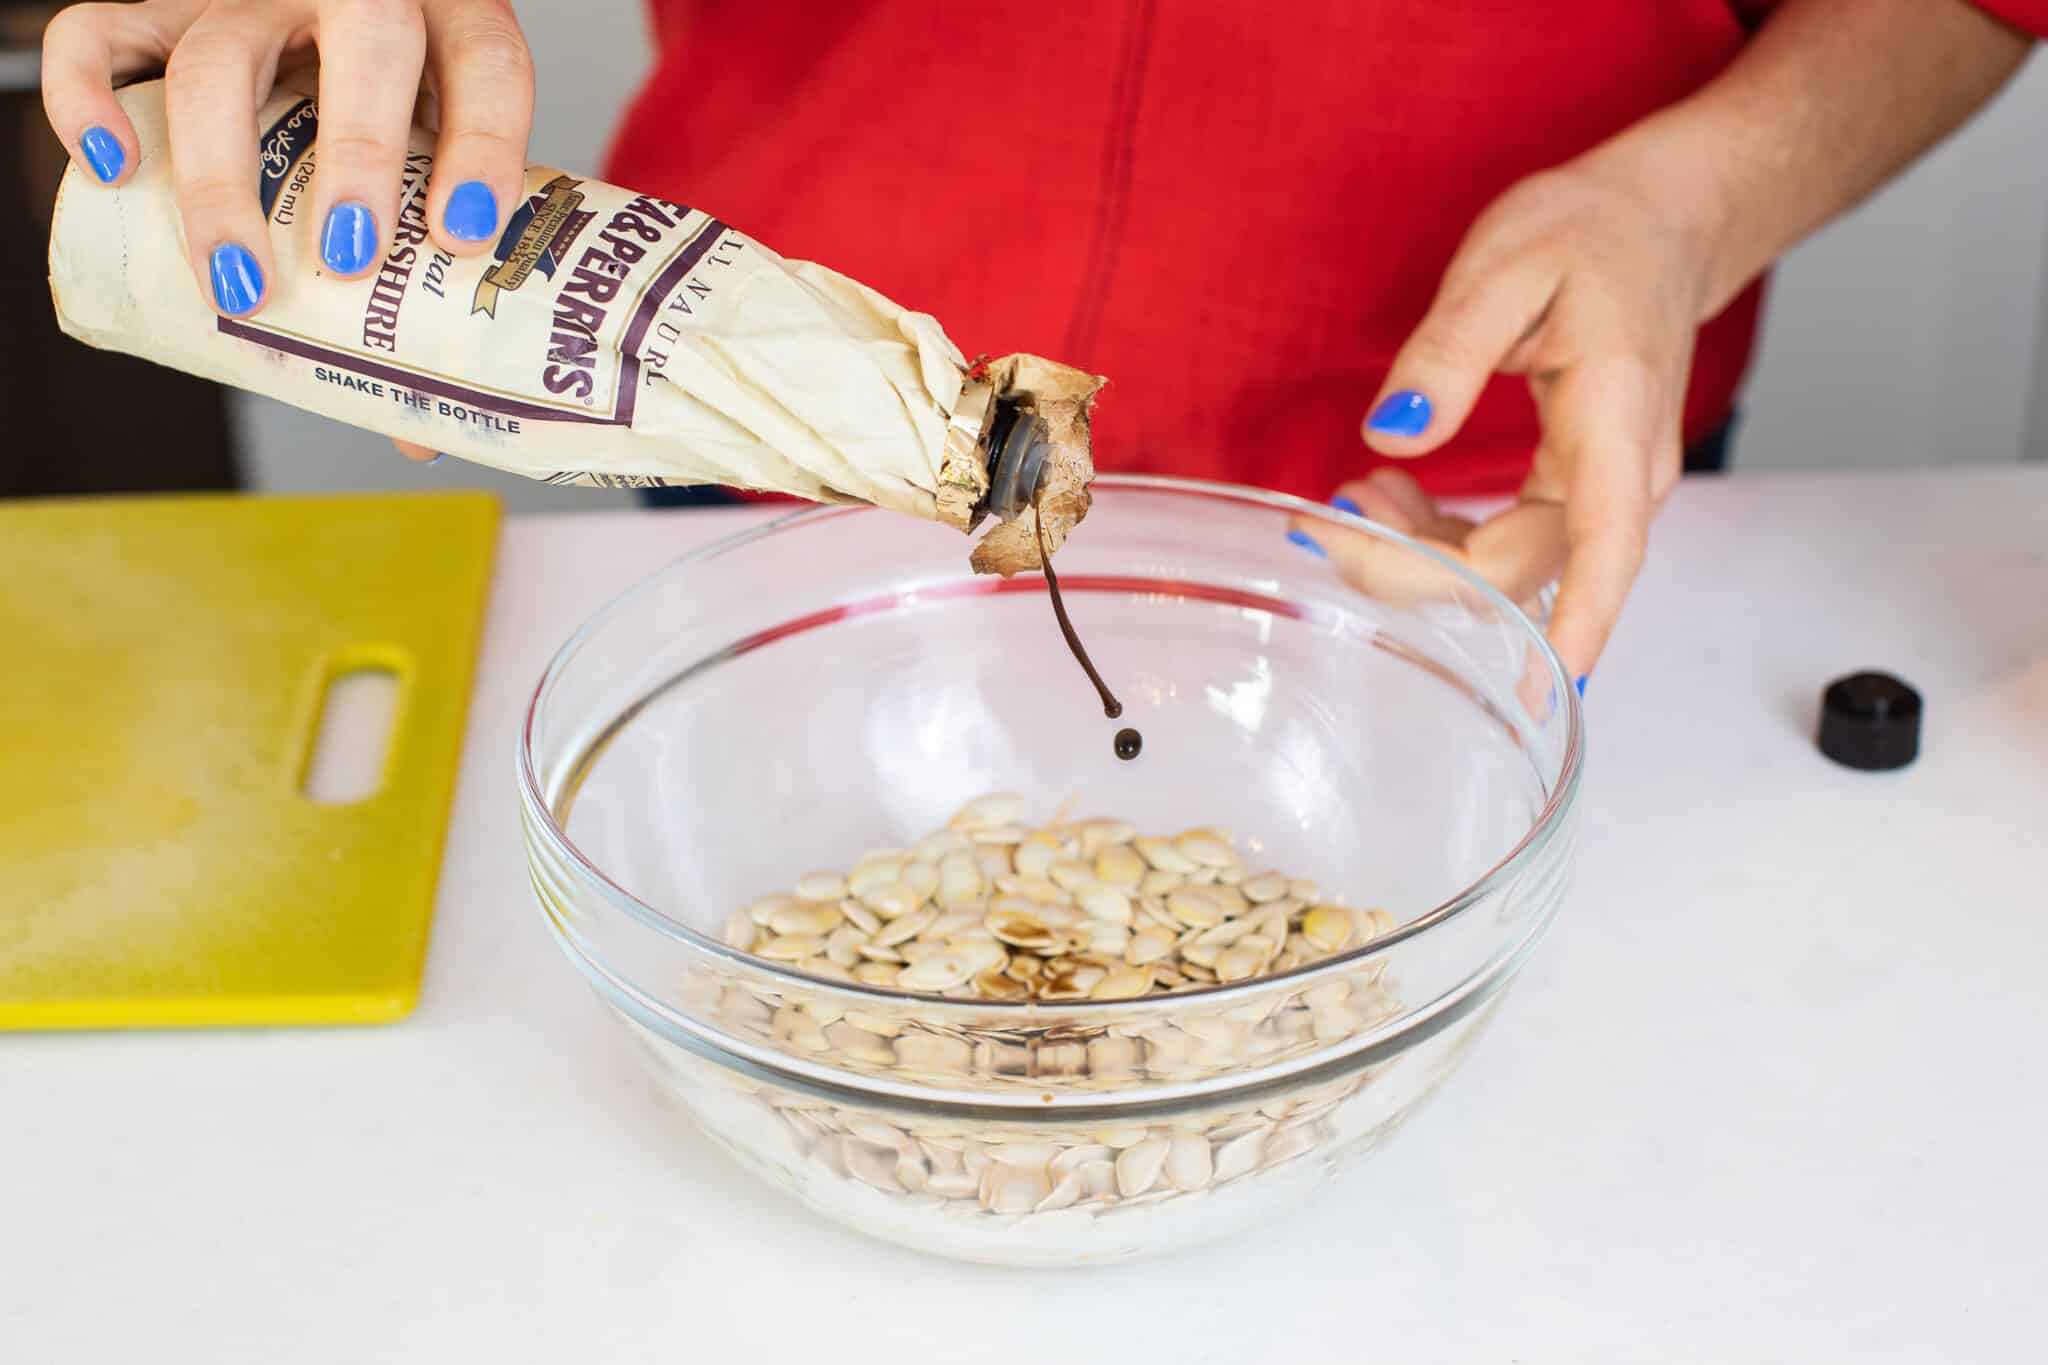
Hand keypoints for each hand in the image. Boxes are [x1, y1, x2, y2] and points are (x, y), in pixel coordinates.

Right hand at [41, 0, 534, 337]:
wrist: (332, 20)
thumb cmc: (395, 106)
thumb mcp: (433, 157)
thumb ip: (432, 269)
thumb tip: (419, 437)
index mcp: (449, 23)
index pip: (485, 64)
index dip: (484, 148)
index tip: (467, 236)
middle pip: (360, 43)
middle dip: (357, 159)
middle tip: (348, 261)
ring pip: (220, 58)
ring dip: (225, 176)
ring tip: (239, 282)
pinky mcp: (166, 5)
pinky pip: (102, 30)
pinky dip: (88, 95)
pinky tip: (111, 168)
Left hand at [1320, 154, 1716, 682]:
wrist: (1657, 225)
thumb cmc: (1593, 235)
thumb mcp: (1506, 265)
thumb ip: (1448, 352)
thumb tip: (1394, 432)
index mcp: (1616, 423)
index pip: (1604, 547)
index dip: (1575, 624)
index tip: (1542, 689)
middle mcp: (1620, 479)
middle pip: (1519, 575)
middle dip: (1412, 568)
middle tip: (1327, 516)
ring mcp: (1600, 495)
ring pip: (1504, 573)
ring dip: (1417, 556)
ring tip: (1352, 495)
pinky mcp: (1572, 496)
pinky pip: (1501, 550)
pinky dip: (1435, 539)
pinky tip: (1387, 494)